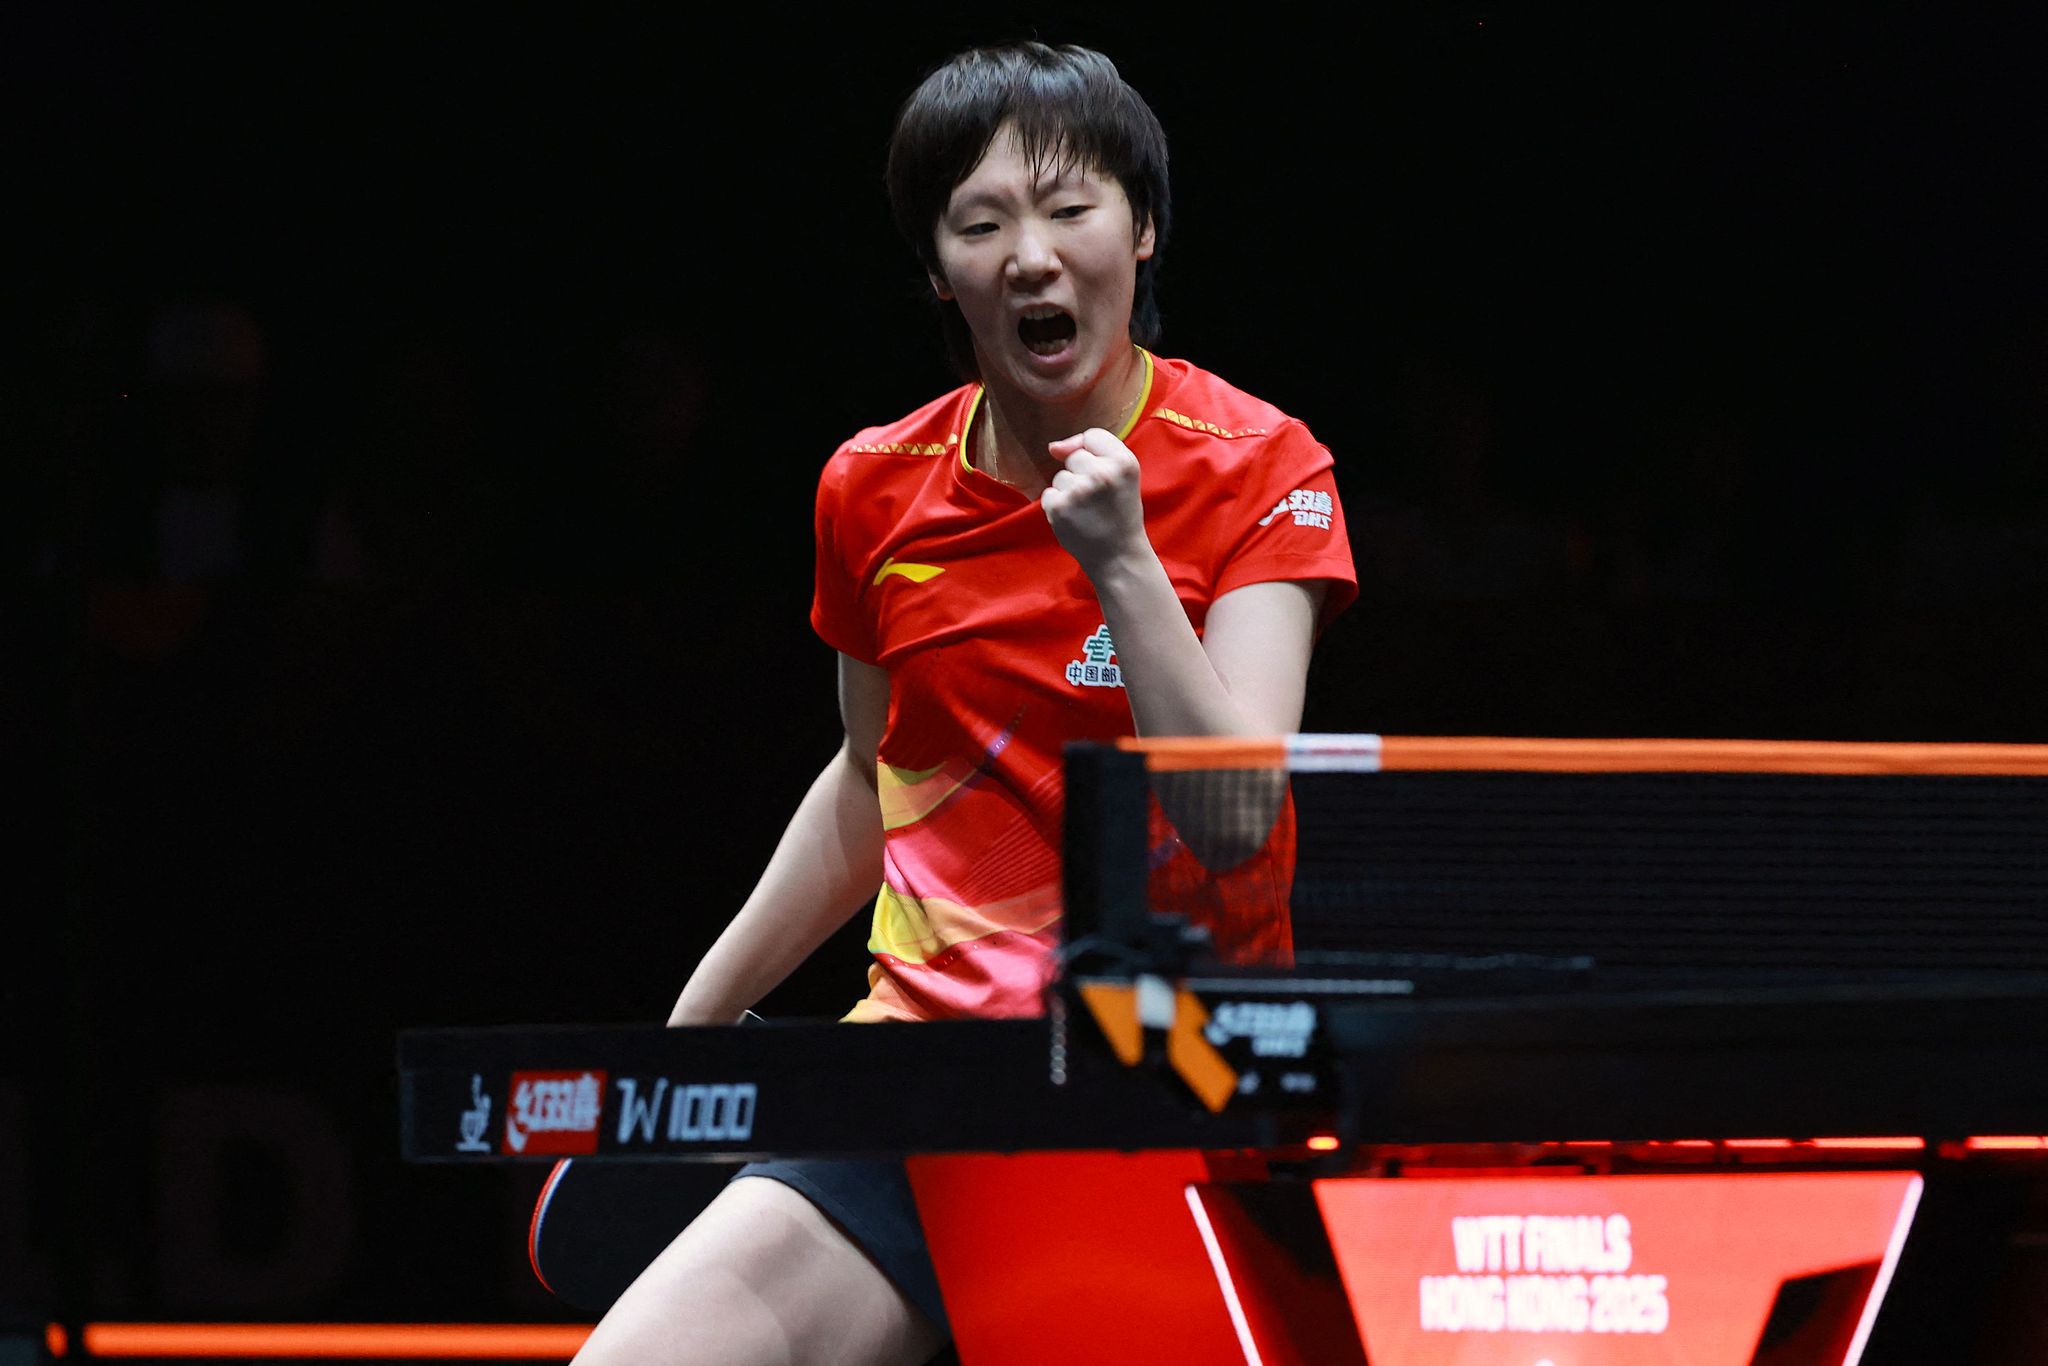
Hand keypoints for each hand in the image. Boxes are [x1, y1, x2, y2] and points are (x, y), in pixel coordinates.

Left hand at [1041, 427, 1145, 572]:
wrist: (1118, 556)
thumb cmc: (1120, 513)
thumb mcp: (1123, 476)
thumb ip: (1094, 451)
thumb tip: (1053, 447)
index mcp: (1124, 461)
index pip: (1092, 435)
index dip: (1093, 453)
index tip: (1101, 474)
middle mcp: (1101, 473)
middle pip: (1074, 456)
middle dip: (1080, 474)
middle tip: (1097, 498)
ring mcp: (1078, 490)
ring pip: (1060, 476)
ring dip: (1068, 491)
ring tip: (1087, 510)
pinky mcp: (1058, 507)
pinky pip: (1049, 494)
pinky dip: (1058, 506)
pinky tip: (1075, 519)